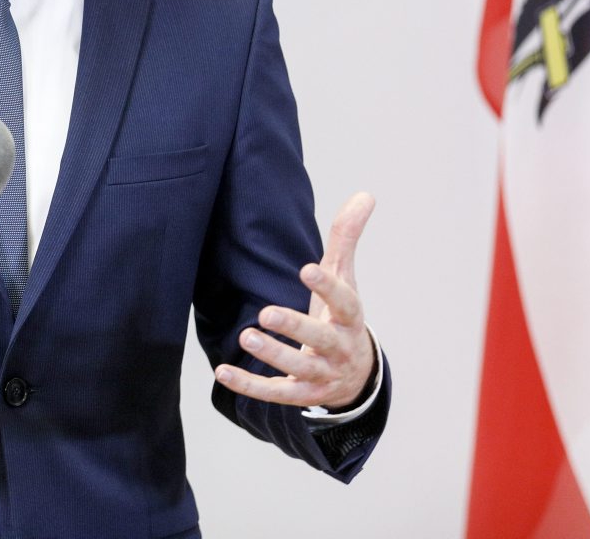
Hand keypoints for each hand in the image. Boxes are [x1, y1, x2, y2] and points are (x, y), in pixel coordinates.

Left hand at [214, 192, 375, 409]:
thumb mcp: (346, 278)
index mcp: (350, 318)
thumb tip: (365, 194)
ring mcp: (321, 375)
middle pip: (320, 340)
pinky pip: (275, 393)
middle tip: (266, 313)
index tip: (306, 268)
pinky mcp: (301, 395)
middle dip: (295, 327)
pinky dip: (250, 385)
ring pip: (299, 370)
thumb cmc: (342, 317)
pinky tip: (224, 372)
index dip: (327, 286)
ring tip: (246, 336)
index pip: (344, 302)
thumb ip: (347, 238)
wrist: (356, 376)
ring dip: (272, 355)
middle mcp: (339, 348)